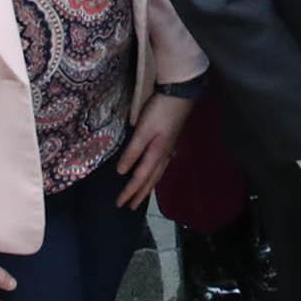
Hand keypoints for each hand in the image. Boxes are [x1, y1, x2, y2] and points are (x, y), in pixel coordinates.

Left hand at [117, 91, 193, 206]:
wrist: (180, 94)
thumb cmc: (159, 111)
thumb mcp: (143, 131)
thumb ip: (133, 151)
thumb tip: (121, 172)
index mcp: (156, 154)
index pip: (140, 178)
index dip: (129, 191)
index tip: (119, 204)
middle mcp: (164, 155)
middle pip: (151, 180)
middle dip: (140, 194)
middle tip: (130, 207)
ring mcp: (168, 149)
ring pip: (157, 174)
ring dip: (148, 186)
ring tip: (141, 195)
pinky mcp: (170, 141)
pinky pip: (161, 165)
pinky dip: (155, 174)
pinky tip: (155, 172)